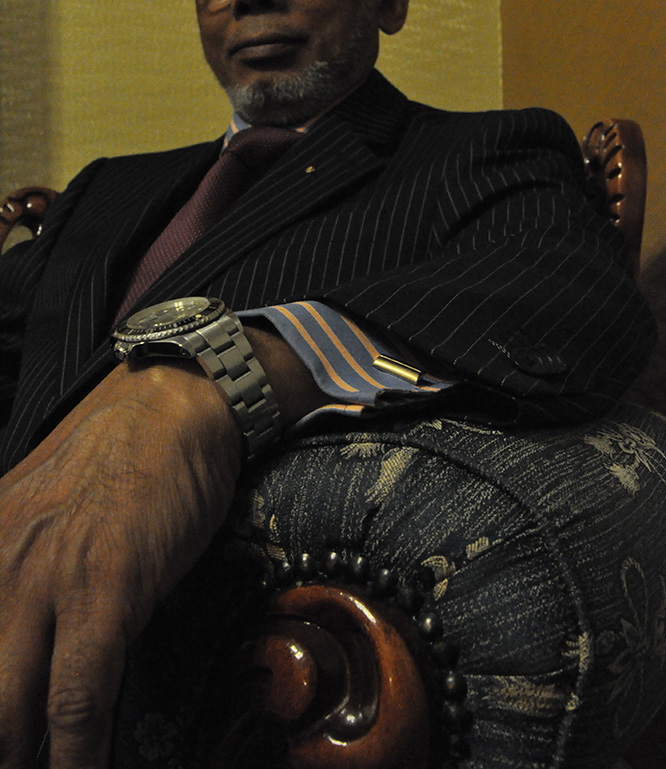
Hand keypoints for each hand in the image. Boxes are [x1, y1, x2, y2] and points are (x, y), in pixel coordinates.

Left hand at [0, 360, 241, 767]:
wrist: (177, 405)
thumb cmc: (123, 457)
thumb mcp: (45, 510)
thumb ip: (24, 576)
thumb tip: (26, 651)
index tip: (4, 741)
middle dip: (0, 744)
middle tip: (14, 765)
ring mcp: (46, 577)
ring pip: (9, 712)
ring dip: (25, 759)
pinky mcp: (105, 588)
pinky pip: (78, 697)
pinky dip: (77, 752)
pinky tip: (81, 768)